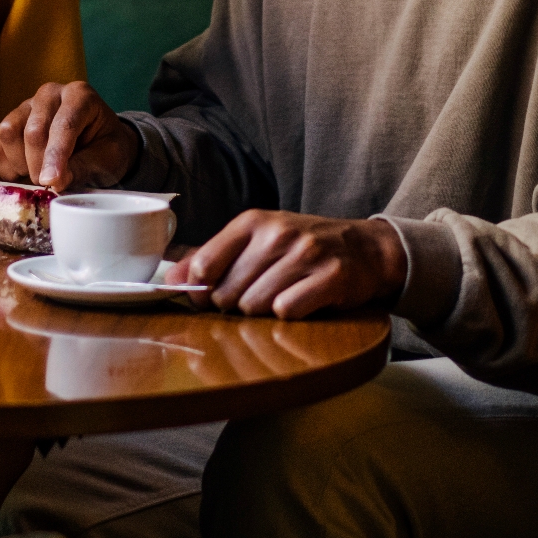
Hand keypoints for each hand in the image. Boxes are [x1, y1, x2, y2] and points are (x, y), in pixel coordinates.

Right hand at [0, 80, 139, 190]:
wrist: (98, 145)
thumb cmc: (105, 149)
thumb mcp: (106, 160)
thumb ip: (82, 168)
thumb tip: (54, 182)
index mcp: (80, 95)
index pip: (63, 124)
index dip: (56, 155)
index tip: (51, 182)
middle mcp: (49, 94)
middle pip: (33, 130)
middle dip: (40, 164)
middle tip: (51, 184)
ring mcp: (26, 107)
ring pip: (9, 133)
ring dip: (22, 163)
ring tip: (40, 174)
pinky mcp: (10, 125)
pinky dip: (6, 167)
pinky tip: (25, 173)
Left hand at [175, 211, 407, 319]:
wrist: (366, 248)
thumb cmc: (302, 247)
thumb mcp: (257, 241)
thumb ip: (212, 258)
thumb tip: (171, 280)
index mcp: (253, 222)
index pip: (204, 264)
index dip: (203, 290)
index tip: (214, 295)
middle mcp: (277, 233)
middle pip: (228, 293)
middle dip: (236, 305)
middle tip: (259, 295)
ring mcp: (305, 253)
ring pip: (255, 306)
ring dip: (263, 313)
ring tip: (281, 298)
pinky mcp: (330, 277)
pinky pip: (288, 311)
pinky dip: (290, 315)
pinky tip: (302, 302)